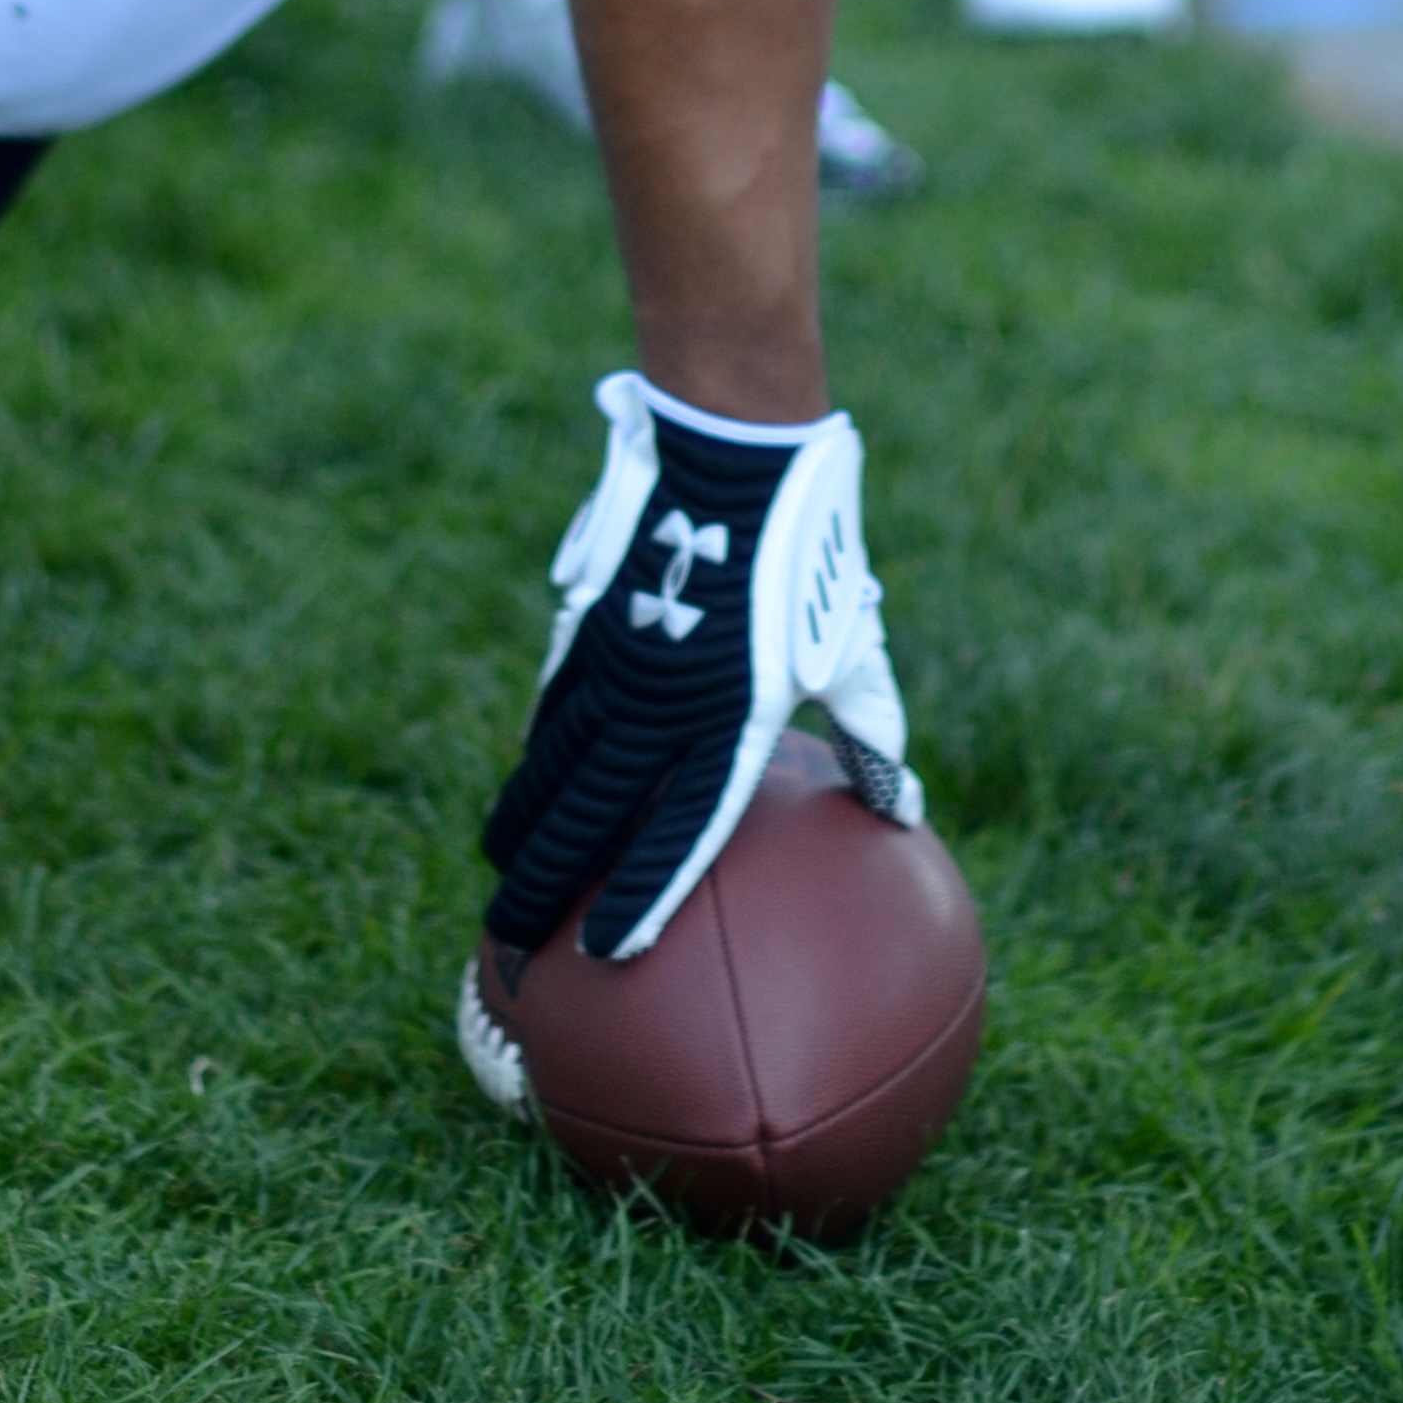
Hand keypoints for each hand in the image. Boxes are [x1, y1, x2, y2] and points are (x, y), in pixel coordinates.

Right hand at [481, 373, 918, 967]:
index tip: (604, 952)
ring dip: (524, 820)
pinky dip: (538, 749)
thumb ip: (871, 733)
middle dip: (546, 882)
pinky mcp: (594, 622)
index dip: (640, 894)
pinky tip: (525, 780)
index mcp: (732, 715)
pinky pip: (558, 703)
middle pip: (590, 811)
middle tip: (514, 937)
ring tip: (498, 868)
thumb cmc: (812, 553)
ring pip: (555, 760)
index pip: (678, 829)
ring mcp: (618, 661)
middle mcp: (663, 700)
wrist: (736, 449)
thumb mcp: (852, 647)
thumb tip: (904, 811)